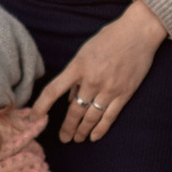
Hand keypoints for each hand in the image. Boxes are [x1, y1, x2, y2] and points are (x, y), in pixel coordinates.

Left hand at [32, 0, 167, 143]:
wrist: (138, 32)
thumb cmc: (109, 38)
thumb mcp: (85, 52)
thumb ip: (76, 75)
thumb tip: (71, 98)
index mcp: (78, 66)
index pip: (53, 91)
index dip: (41, 106)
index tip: (34, 117)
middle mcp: (92, 80)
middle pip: (74, 111)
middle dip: (67, 127)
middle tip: (63, 138)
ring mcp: (109, 89)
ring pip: (91, 117)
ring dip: (82, 131)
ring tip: (77, 139)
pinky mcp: (124, 94)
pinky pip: (110, 117)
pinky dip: (101, 129)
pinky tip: (94, 137)